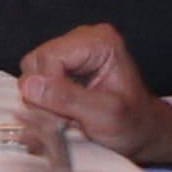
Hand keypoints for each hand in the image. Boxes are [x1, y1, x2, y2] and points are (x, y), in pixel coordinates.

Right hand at [13, 19, 161, 155]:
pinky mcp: (61, 66)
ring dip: (41, 101)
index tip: (62, 119)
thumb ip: (68, 99)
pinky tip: (62, 114)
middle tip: (63, 122)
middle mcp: (82, 38)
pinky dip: (42, 102)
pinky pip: (35, 81)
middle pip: (36, 62)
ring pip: (31, 73)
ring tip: (65, 119)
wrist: (141, 133)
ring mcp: (70, 51)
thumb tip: (29, 85)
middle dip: (43, 97)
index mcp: (100, 41)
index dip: (48, 91)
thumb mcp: (105, 116)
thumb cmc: (133, 124)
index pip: (50, 58)